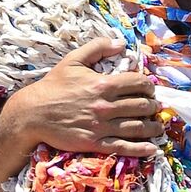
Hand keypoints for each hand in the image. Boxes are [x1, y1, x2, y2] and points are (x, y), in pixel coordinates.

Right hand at [11, 38, 161, 156]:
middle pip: (142, 105)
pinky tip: (151, 148)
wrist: (33, 113)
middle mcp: (106, 105)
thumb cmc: (53, 86)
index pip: (138, 83)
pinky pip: (124, 147)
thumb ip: (97, 47)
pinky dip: (141, 148)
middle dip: (152, 106)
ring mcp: (101, 126)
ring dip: (152, 126)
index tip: (149, 89)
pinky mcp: (95, 143)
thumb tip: (120, 43)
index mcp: (103, 84)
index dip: (148, 85)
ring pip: (138, 127)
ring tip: (157, 126)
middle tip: (154, 106)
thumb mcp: (73, 60)